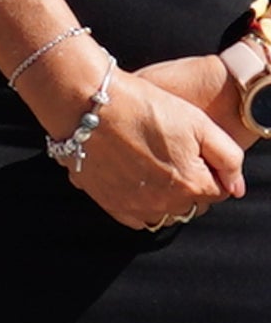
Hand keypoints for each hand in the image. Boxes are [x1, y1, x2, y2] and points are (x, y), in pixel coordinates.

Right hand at [47, 56, 244, 230]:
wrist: (87, 104)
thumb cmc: (143, 106)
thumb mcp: (199, 122)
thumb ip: (229, 158)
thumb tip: (236, 187)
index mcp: (192, 184)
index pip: (219, 190)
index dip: (210, 169)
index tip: (194, 150)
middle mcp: (166, 202)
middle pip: (192, 204)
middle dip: (190, 185)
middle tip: (173, 155)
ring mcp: (136, 206)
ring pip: (165, 213)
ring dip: (167, 198)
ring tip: (154, 168)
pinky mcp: (110, 203)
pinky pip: (136, 218)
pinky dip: (141, 206)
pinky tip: (135, 182)